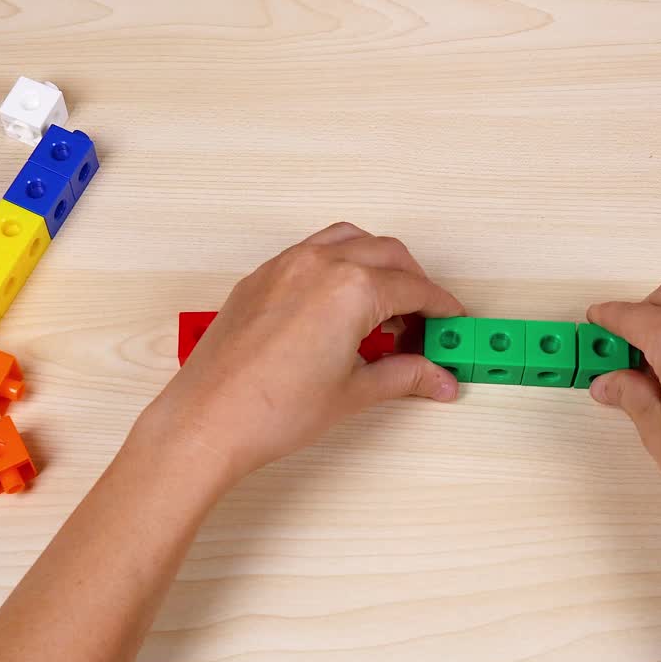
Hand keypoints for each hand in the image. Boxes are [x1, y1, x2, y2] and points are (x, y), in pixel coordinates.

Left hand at [151, 222, 465, 481]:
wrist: (209, 420)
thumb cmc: (271, 410)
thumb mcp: (353, 393)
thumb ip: (404, 376)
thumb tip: (439, 379)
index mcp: (351, 288)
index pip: (415, 288)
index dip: (441, 308)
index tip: (452, 323)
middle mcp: (319, 264)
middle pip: (388, 255)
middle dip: (414, 283)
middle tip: (424, 322)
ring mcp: (285, 265)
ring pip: (349, 241)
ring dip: (376, 264)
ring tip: (384, 309)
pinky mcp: (260, 277)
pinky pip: (312, 252)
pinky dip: (338, 266)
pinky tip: (340, 307)